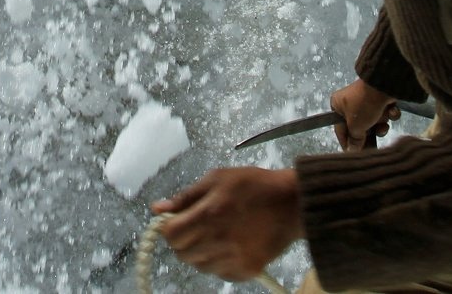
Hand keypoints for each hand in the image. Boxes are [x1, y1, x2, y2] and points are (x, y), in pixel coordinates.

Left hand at [150, 167, 301, 281]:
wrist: (293, 204)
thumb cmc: (254, 185)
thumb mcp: (217, 179)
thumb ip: (186, 196)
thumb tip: (158, 209)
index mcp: (209, 214)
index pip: (171, 235)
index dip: (169, 228)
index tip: (178, 221)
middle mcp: (218, 241)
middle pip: (182, 253)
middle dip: (184, 240)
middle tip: (198, 226)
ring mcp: (233, 259)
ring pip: (199, 265)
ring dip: (200, 252)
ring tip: (216, 234)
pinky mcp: (246, 271)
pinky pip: (219, 273)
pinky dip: (219, 262)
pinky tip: (230, 245)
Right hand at [330, 78, 398, 150]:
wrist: (384, 85)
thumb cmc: (363, 105)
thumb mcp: (356, 126)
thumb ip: (354, 140)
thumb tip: (352, 151)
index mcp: (338, 105)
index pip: (340, 129)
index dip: (348, 143)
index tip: (354, 154)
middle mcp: (350, 101)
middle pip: (359, 126)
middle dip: (368, 133)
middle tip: (373, 144)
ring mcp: (366, 99)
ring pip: (373, 121)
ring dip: (380, 124)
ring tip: (383, 124)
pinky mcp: (380, 98)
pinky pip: (384, 112)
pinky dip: (389, 114)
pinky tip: (390, 110)